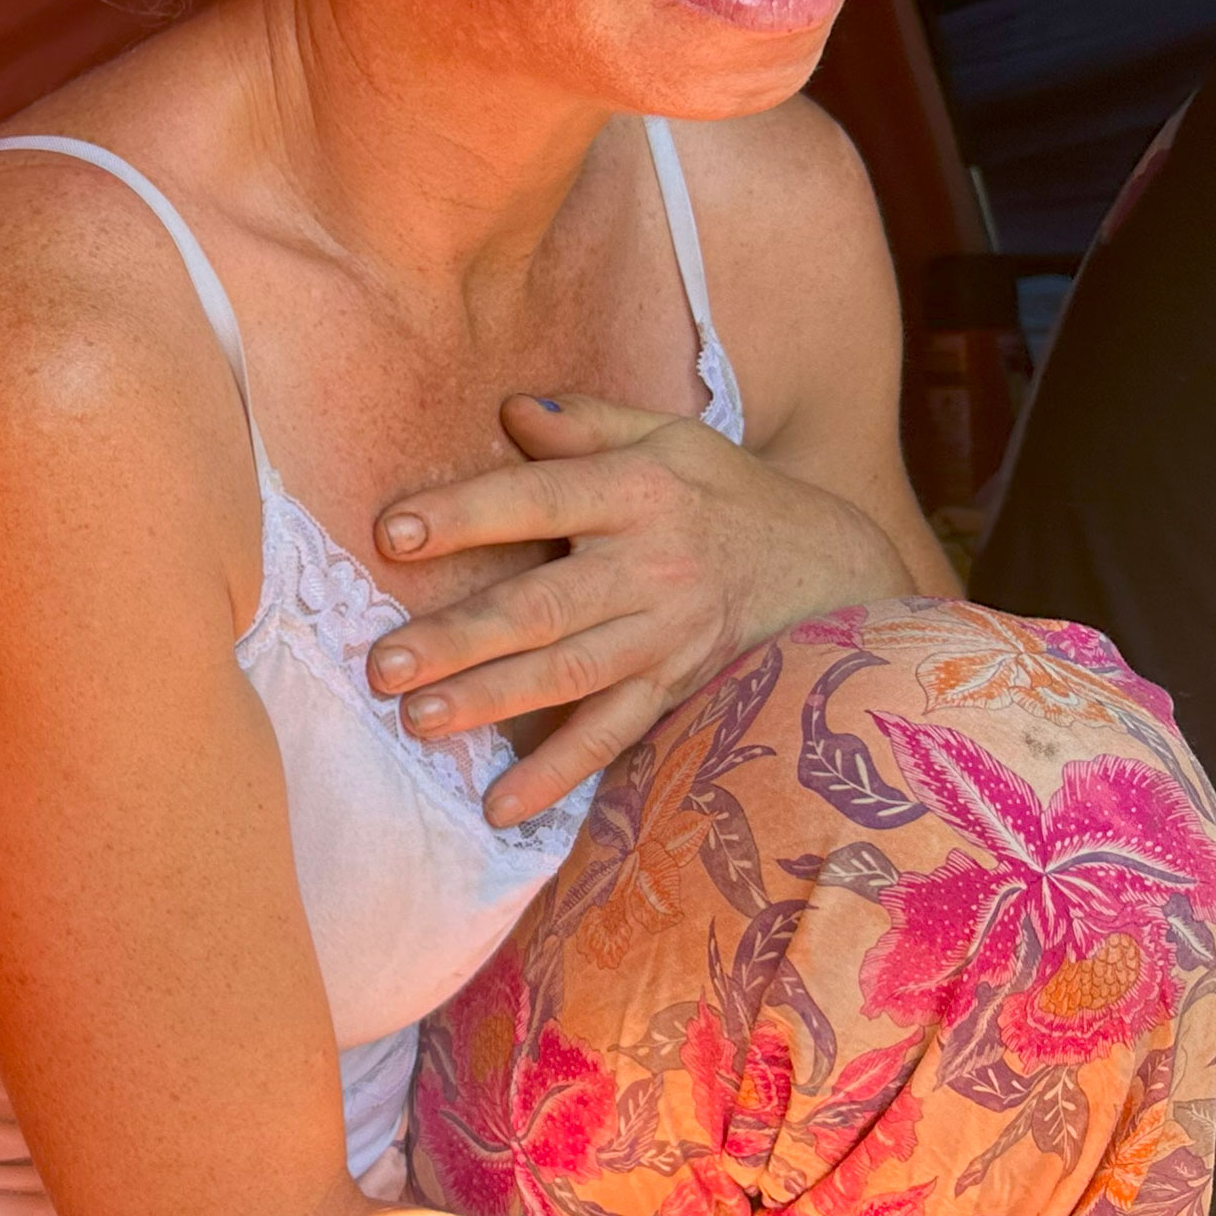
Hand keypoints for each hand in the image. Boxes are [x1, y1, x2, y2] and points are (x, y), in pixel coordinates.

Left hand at [364, 393, 909, 824]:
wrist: (830, 564)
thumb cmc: (722, 491)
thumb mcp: (667, 435)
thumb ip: (584, 422)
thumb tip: (509, 410)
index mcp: (638, 491)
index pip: (538, 501)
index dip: (466, 516)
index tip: (391, 534)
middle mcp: (651, 569)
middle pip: (546, 605)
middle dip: (462, 637)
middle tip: (385, 663)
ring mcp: (666, 638)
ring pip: (572, 675)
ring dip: (495, 703)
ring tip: (420, 721)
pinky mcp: (678, 690)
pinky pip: (615, 737)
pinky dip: (559, 774)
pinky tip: (501, 804)